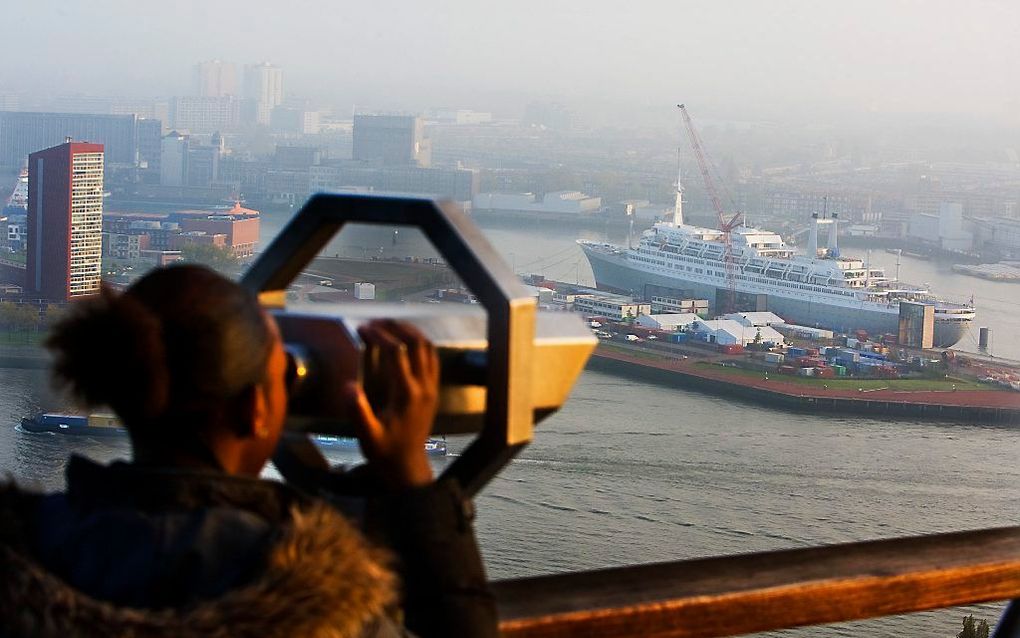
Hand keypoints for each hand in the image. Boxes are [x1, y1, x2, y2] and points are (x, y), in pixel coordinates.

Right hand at [347, 320, 438, 489]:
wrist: (407, 466)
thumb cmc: (384, 451)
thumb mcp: (366, 436)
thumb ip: (357, 411)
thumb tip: (348, 386)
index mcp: (406, 394)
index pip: (396, 352)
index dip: (379, 335)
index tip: (363, 328)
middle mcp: (422, 387)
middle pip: (416, 343)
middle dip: (396, 327)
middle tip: (376, 320)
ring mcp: (431, 387)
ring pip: (428, 348)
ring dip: (410, 332)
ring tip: (390, 324)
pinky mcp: (433, 390)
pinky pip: (432, 358)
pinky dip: (420, 343)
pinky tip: (406, 341)